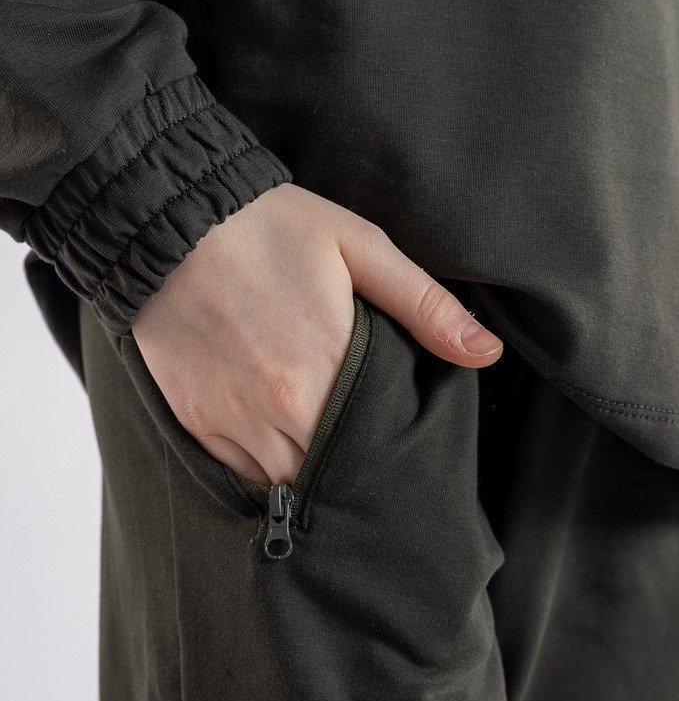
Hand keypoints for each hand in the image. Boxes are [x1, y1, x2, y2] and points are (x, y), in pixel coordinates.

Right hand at [130, 182, 502, 486]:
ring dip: (306, 478)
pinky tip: (280, 449)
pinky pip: (237, 473)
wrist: (169, 216)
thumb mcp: (360, 248)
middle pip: (326, 477)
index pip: (371, 449)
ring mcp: (232, 418)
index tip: (400, 460)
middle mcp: (278, 407)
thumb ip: (426, 307)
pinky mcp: (195, 418)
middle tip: (368, 467)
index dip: (387, 461)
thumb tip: (487, 353)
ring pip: (282, 484)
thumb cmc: (271, 226)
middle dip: (349, 476)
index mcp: (325, 369)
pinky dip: (262, 470)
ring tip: (326, 462)